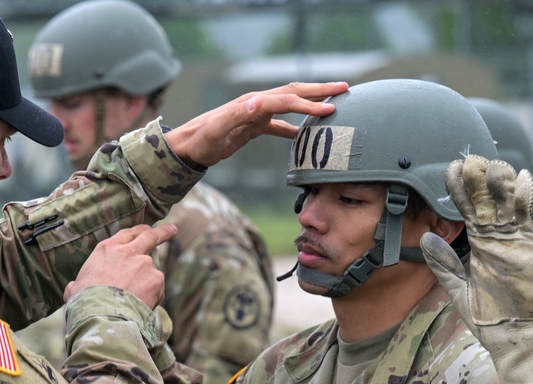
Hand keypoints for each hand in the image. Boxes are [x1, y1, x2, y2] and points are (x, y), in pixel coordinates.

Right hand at [64, 224, 176, 306]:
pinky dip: (153, 296)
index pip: (126, 234)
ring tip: (136, 300)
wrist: (102, 314)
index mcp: (106, 249)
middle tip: (172, 230)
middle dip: (162, 232)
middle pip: (149, 236)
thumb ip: (79, 283)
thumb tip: (73, 287)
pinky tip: (141, 306)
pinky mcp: (157, 278)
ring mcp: (144, 263)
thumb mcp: (74, 288)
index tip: (145, 231)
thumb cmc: (84, 303)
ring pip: (152, 270)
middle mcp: (128, 251)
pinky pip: (158, 288)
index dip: (137, 232)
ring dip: (148, 283)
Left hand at [164, 81, 347, 168]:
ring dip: (311, 103)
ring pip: (289, 104)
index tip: (330, 109)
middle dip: (319, 91)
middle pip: (294, 92)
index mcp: (251, 103)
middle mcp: (256, 104)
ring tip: (333, 104)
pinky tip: (304, 135)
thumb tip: (258, 102)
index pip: (287, 100)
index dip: (309, 104)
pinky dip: (295, 126)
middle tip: (345, 88)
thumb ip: (236, 115)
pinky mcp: (253, 126)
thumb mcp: (216, 129)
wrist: (187, 146)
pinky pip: (279, 124)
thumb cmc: (200, 140)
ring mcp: (256, 114)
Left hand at [420, 154, 532, 383]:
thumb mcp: (458, 287)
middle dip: (478, 181)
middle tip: (467, 158)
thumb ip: (444, 262)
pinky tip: (521, 178)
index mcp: (481, 244)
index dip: (460, 191)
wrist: (514, 337)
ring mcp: (517, 241)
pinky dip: (526, 200)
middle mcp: (499, 238)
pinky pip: (530, 220)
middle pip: (488, 202)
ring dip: (500, 183)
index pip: (469, 211)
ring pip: (509, 204)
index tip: (449, 170)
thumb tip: (425, 237)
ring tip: (490, 163)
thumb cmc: (489, 316)